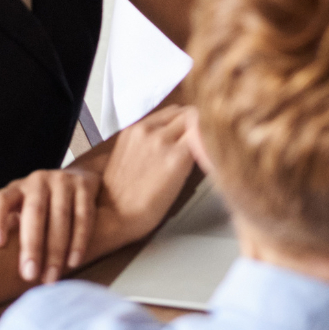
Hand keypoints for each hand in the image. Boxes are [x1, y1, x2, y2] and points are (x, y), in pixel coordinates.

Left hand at [0, 166, 101, 283]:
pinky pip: (83, 216)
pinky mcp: (85, 186)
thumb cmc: (40, 205)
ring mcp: (63, 181)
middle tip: (29, 275)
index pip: (0, 201)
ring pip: (60, 216)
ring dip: (56, 250)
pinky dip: (79, 241)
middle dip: (32, 245)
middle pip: (34, 213)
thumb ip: (12, 230)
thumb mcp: (21, 210)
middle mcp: (38, 181)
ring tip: (51, 276)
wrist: (77, 177)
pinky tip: (73, 262)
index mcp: (15, 189)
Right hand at [83, 104, 196, 260]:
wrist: (115, 217)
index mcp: (135, 129)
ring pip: (198, 123)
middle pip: (188, 114)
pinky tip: (213, 157)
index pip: (174, 112)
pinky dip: (211, 146)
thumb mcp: (130, 156)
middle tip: (207, 142)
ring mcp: (163, 142)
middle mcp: (149, 130)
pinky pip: (204, 140)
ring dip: (206, 135)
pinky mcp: (178, 158)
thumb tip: (175, 136)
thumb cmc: (123, 195)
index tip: (197, 131)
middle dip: (199, 126)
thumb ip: (151, 141)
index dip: (189, 121)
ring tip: (211, 151)